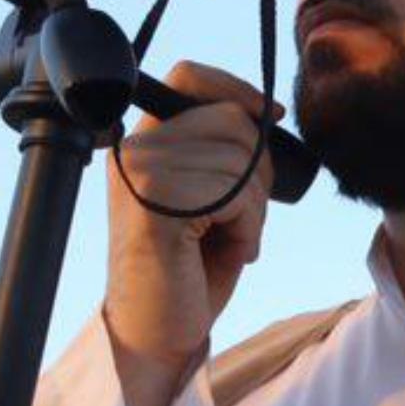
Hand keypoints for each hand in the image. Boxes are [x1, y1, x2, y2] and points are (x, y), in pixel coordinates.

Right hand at [102, 59, 279, 405]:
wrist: (158, 330)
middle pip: (232, 121)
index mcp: (142, 140)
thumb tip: (268, 109)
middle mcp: (133, 149)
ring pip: (241, 162)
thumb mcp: (209, 193)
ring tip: (227, 240)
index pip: (190, 74)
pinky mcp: (154, 206)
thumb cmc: (191, 265)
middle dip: (258, 171)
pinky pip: (235, 196)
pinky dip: (248, 230)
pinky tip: (225, 253)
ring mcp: (140, 174)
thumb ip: (223, 148)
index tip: (271, 116)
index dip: (237, 89)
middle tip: (241, 218)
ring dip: (254, 210)